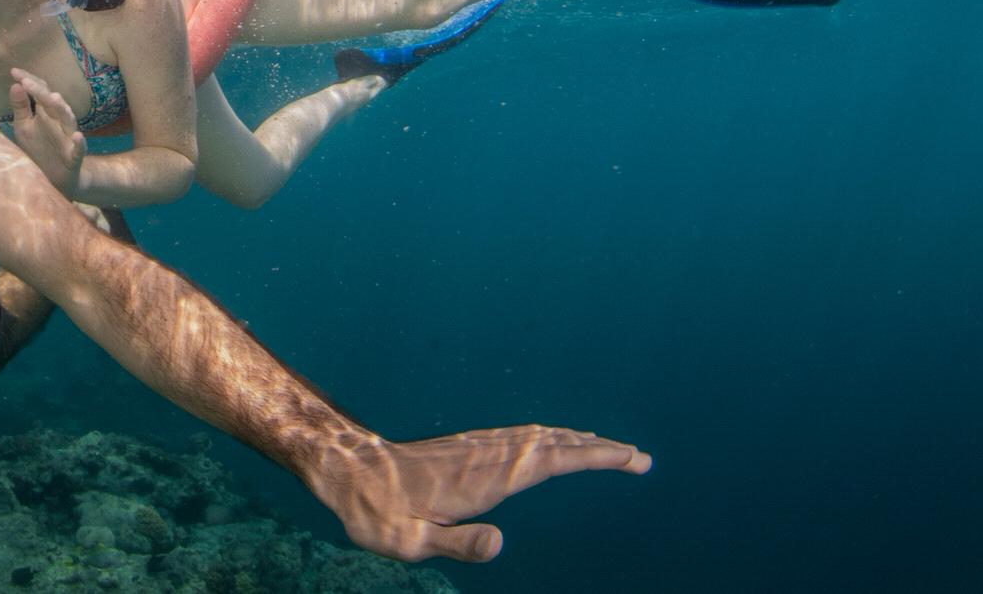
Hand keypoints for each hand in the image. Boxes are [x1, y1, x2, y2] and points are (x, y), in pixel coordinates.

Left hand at [8, 67, 84, 196]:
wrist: (57, 177)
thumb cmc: (39, 147)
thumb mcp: (24, 126)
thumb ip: (21, 107)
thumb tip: (15, 85)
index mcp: (45, 112)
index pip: (39, 91)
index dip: (28, 81)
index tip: (14, 72)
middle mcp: (59, 121)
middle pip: (52, 102)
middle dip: (40, 91)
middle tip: (26, 82)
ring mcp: (68, 137)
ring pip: (68, 120)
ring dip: (62, 109)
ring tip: (54, 98)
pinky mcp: (75, 155)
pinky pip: (80, 148)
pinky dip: (80, 143)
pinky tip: (78, 137)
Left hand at [310, 424, 650, 562]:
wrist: (344, 469)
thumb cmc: (375, 512)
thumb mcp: (412, 541)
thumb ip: (458, 544)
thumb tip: (501, 543)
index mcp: (484, 479)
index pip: (552, 462)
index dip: (594, 458)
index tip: (632, 457)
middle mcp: (485, 456)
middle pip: (553, 445)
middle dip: (597, 449)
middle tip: (638, 457)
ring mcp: (475, 449)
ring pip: (535, 438)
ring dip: (574, 441)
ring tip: (605, 447)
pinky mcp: (464, 449)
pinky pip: (517, 438)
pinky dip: (546, 439)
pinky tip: (549, 443)